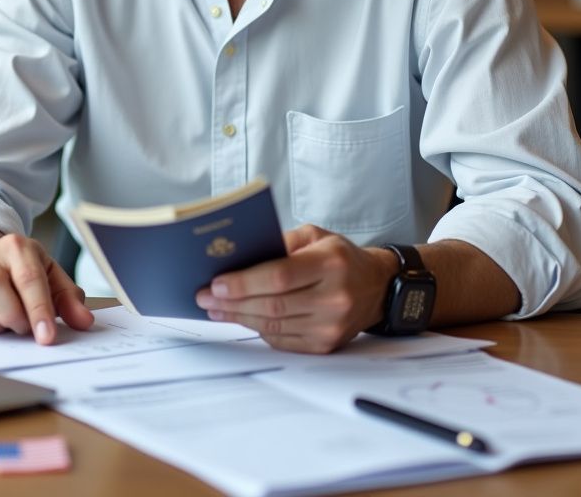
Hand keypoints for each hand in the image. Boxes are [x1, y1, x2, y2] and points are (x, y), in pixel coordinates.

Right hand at [0, 228, 94, 343]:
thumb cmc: (22, 272)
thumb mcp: (50, 278)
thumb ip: (69, 299)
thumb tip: (84, 321)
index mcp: (17, 246)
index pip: (29, 278)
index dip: (39, 310)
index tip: (46, 337)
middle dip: (14, 317)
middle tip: (23, 327)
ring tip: (4, 322)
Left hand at [194, 224, 397, 352]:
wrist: (376, 287)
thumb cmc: (340, 257)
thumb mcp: (315, 236)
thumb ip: (280, 243)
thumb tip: (239, 257)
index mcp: (331, 264)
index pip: (279, 276)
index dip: (244, 282)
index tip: (215, 284)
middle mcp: (334, 297)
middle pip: (273, 305)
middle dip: (232, 302)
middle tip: (204, 297)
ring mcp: (331, 326)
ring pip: (274, 326)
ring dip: (239, 318)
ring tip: (214, 309)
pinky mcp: (326, 345)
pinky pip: (283, 340)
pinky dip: (257, 330)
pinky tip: (240, 319)